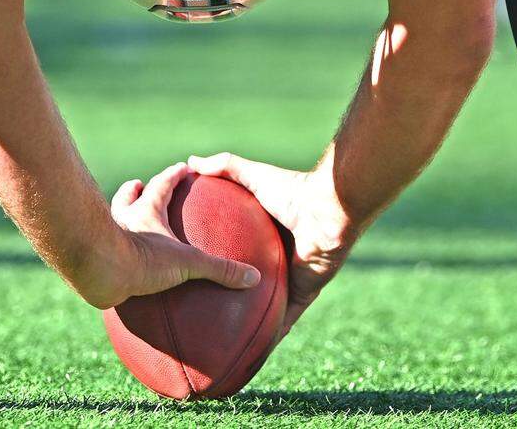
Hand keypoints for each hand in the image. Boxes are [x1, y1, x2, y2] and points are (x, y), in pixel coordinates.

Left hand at [103, 162, 260, 306]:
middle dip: (135, 189)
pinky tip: (114, 266)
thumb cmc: (142, 259)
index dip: (173, 175)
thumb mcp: (187, 264)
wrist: (99, 272)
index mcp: (146, 212)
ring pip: (111, 219)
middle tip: (139, 184)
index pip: (162, 185)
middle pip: (128, 197)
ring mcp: (107, 236)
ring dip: (118, 216)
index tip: (183, 167)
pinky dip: (110, 251)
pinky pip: (104, 250)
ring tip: (124, 218)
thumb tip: (253, 278)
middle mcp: (123, 218)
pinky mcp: (96, 257)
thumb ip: (220, 269)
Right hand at [188, 153, 356, 334]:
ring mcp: (292, 280)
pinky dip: (272, 338)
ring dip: (252, 328)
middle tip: (202, 315)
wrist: (326, 210)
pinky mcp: (304, 294)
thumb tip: (190, 161)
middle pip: (250, 286)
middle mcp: (278, 261)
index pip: (239, 254)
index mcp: (266, 237)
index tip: (197, 275)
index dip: (220, 265)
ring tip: (225, 346)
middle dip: (232, 300)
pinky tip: (254, 355)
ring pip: (267, 311)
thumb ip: (223, 167)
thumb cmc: (291, 191)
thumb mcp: (250, 175)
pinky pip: (285, 322)